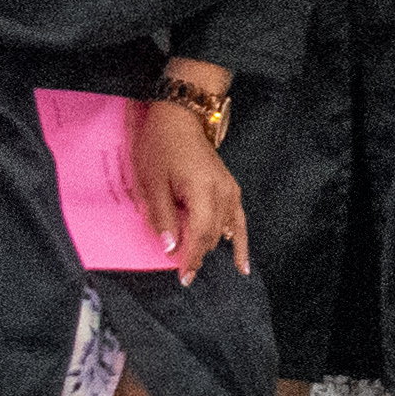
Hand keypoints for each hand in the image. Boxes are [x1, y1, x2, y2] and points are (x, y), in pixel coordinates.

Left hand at [132, 92, 248, 273]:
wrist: (181, 118)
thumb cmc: (161, 146)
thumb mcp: (152, 181)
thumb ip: (162, 216)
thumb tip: (170, 247)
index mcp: (202, 190)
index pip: (199, 234)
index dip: (191, 258)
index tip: (182, 278)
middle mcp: (222, 193)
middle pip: (212, 235)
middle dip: (196, 255)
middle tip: (180, 272)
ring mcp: (230, 191)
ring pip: (223, 231)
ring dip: (209, 248)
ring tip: (195, 267)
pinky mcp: (231, 189)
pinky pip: (239, 221)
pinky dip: (240, 242)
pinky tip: (242, 264)